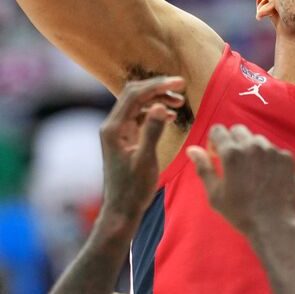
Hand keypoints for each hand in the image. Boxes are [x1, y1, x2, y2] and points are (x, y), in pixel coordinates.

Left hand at [98, 76, 185, 222]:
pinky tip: (170, 117)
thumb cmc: (133, 189)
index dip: (157, 85)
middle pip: (134, 94)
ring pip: (138, 104)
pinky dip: (155, 112)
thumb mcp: (146, 160)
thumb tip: (159, 106)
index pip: (135, 95)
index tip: (180, 82)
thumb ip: (152, 131)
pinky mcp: (124, 138)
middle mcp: (112, 126)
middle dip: (158, 88)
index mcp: (114, 128)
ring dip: (157, 99)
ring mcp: (118, 132)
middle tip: (181, 88)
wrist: (121, 210)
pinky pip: (139, 116)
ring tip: (179, 102)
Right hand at [188, 124, 294, 236]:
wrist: (274, 225)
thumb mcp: (215, 194)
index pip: (218, 130)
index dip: (214, 141)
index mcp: (231, 154)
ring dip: (251, 150)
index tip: (217, 155)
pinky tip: (268, 177)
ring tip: (252, 173)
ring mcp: (272, 151)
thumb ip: (203, 168)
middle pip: (238, 130)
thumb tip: (192, 150)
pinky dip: (269, 159)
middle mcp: (253, 146)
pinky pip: (274, 151)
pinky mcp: (287, 158)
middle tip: (234, 163)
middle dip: (232, 141)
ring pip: (257, 140)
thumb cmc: (241, 213)